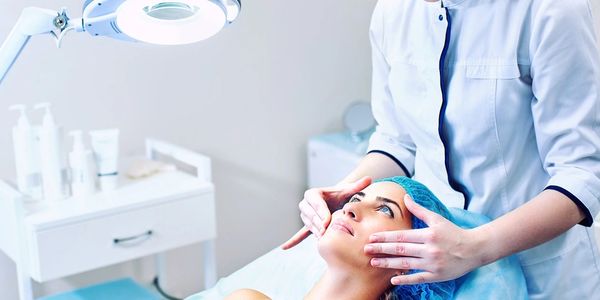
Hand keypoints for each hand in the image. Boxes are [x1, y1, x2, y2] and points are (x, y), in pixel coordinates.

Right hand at [281, 176, 371, 249]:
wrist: (336, 202)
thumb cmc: (341, 196)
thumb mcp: (348, 191)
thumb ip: (357, 186)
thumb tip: (369, 179)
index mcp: (313, 194)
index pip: (316, 204)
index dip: (321, 212)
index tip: (327, 220)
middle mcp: (305, 203)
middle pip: (310, 215)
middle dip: (319, 223)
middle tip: (327, 230)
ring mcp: (305, 216)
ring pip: (308, 224)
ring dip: (316, 231)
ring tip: (324, 236)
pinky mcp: (307, 226)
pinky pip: (299, 233)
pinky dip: (293, 240)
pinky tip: (285, 248)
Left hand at [364, 194, 481, 284]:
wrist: (474, 249)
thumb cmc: (454, 232)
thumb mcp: (437, 219)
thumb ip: (419, 210)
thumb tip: (405, 197)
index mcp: (428, 234)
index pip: (402, 235)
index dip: (385, 237)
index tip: (371, 237)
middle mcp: (429, 249)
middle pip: (401, 249)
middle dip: (382, 249)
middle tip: (366, 249)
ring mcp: (433, 264)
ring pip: (406, 264)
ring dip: (388, 264)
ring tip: (374, 262)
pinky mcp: (437, 276)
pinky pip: (418, 278)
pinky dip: (405, 279)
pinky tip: (393, 279)